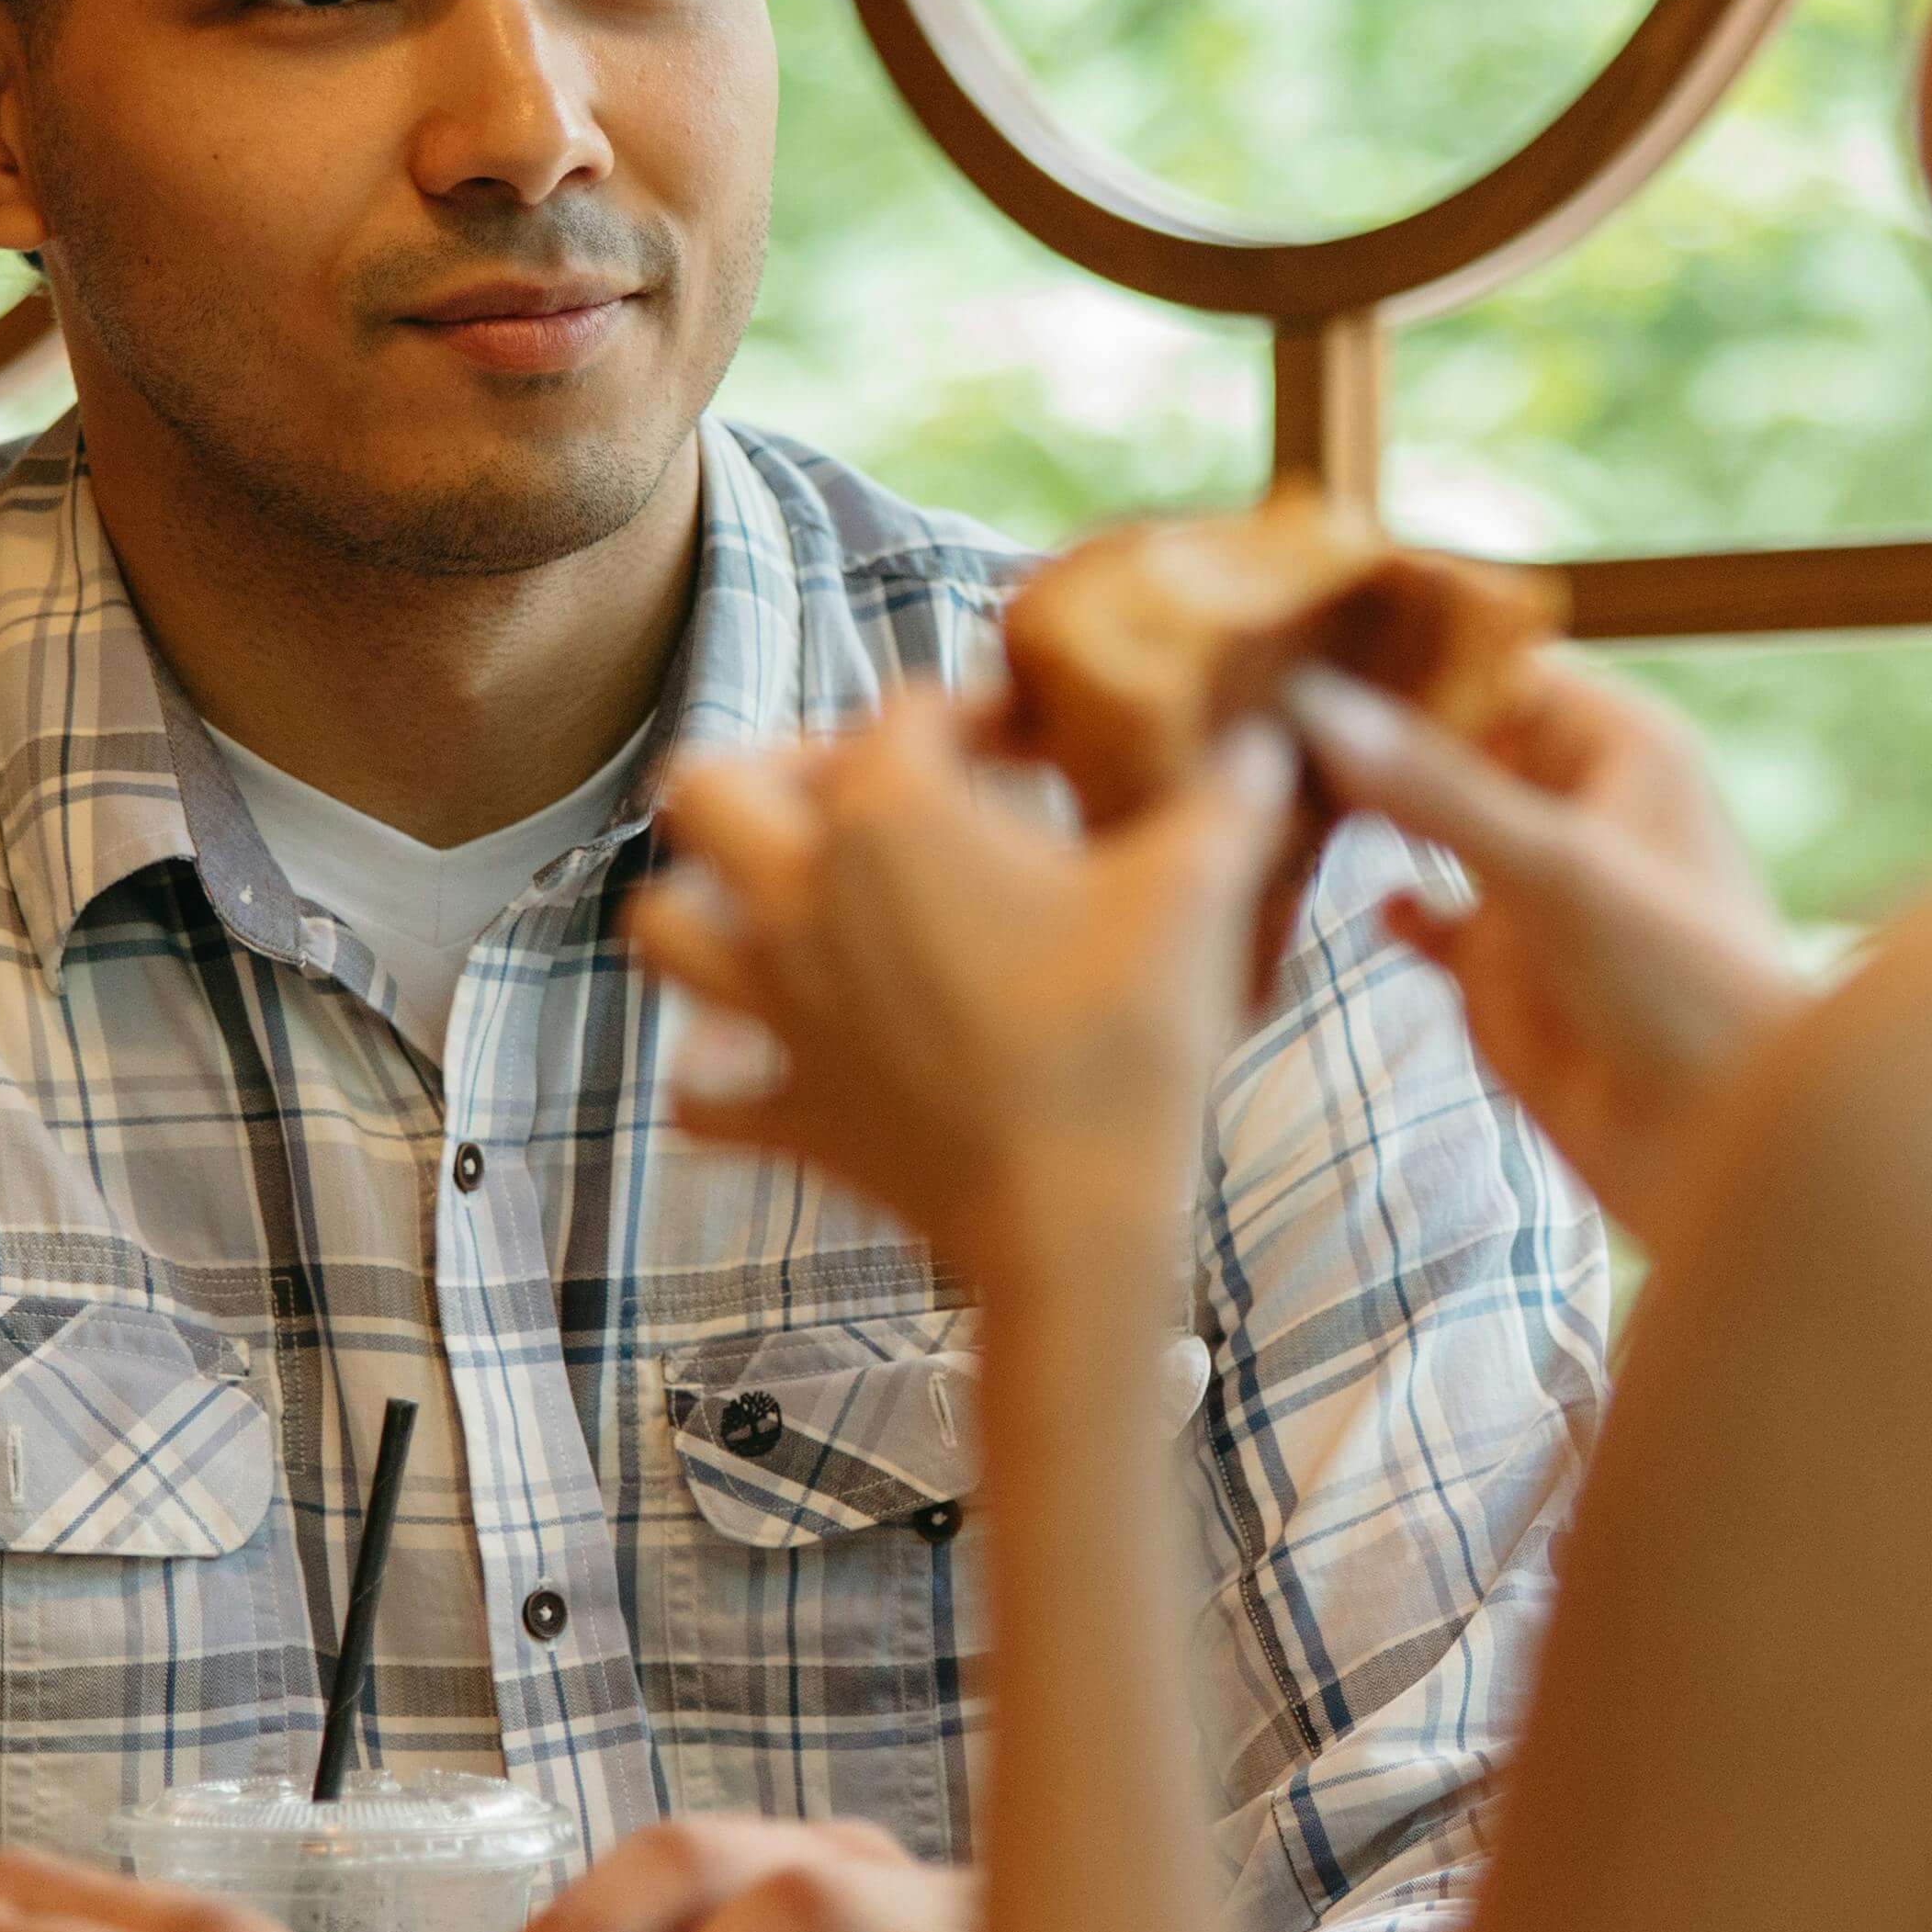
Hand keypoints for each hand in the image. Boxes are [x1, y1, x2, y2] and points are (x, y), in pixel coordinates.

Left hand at [633, 684, 1291, 1293]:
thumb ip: (1229, 798)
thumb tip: (1270, 746)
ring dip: (703, 906)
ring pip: (662, 924)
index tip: (1021, 742)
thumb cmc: (1128, 1038)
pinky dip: (713, 1075)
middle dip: (762, 772)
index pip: (905, 712)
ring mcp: (779, 1008)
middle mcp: (805, 893)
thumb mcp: (1197, 889)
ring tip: (771, 907)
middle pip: (706, 786)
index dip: (968, 712)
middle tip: (842, 797)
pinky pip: (699, 1092)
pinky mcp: (786, 1110)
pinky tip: (760, 1063)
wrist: (1076, 1220)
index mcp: (893, 813)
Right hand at [1284, 656, 1805, 1224]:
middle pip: (1453, 737)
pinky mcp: (1504, 970)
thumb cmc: (1683, 989)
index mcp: (1618, 746)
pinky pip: (1428, 917)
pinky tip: (1316, 893)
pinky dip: (1383, 905)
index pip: (1498, 661)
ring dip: (1362, 809)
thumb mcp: (1561, 873)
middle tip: (1253, 703)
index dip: (1410, 648)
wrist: (1726, 1156)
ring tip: (1259, 779)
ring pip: (1430, 824)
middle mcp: (1575, 804)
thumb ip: (1439, 791)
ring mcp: (1535, 889)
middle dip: (1367, 728)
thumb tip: (1318, 704)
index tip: (1301, 632)